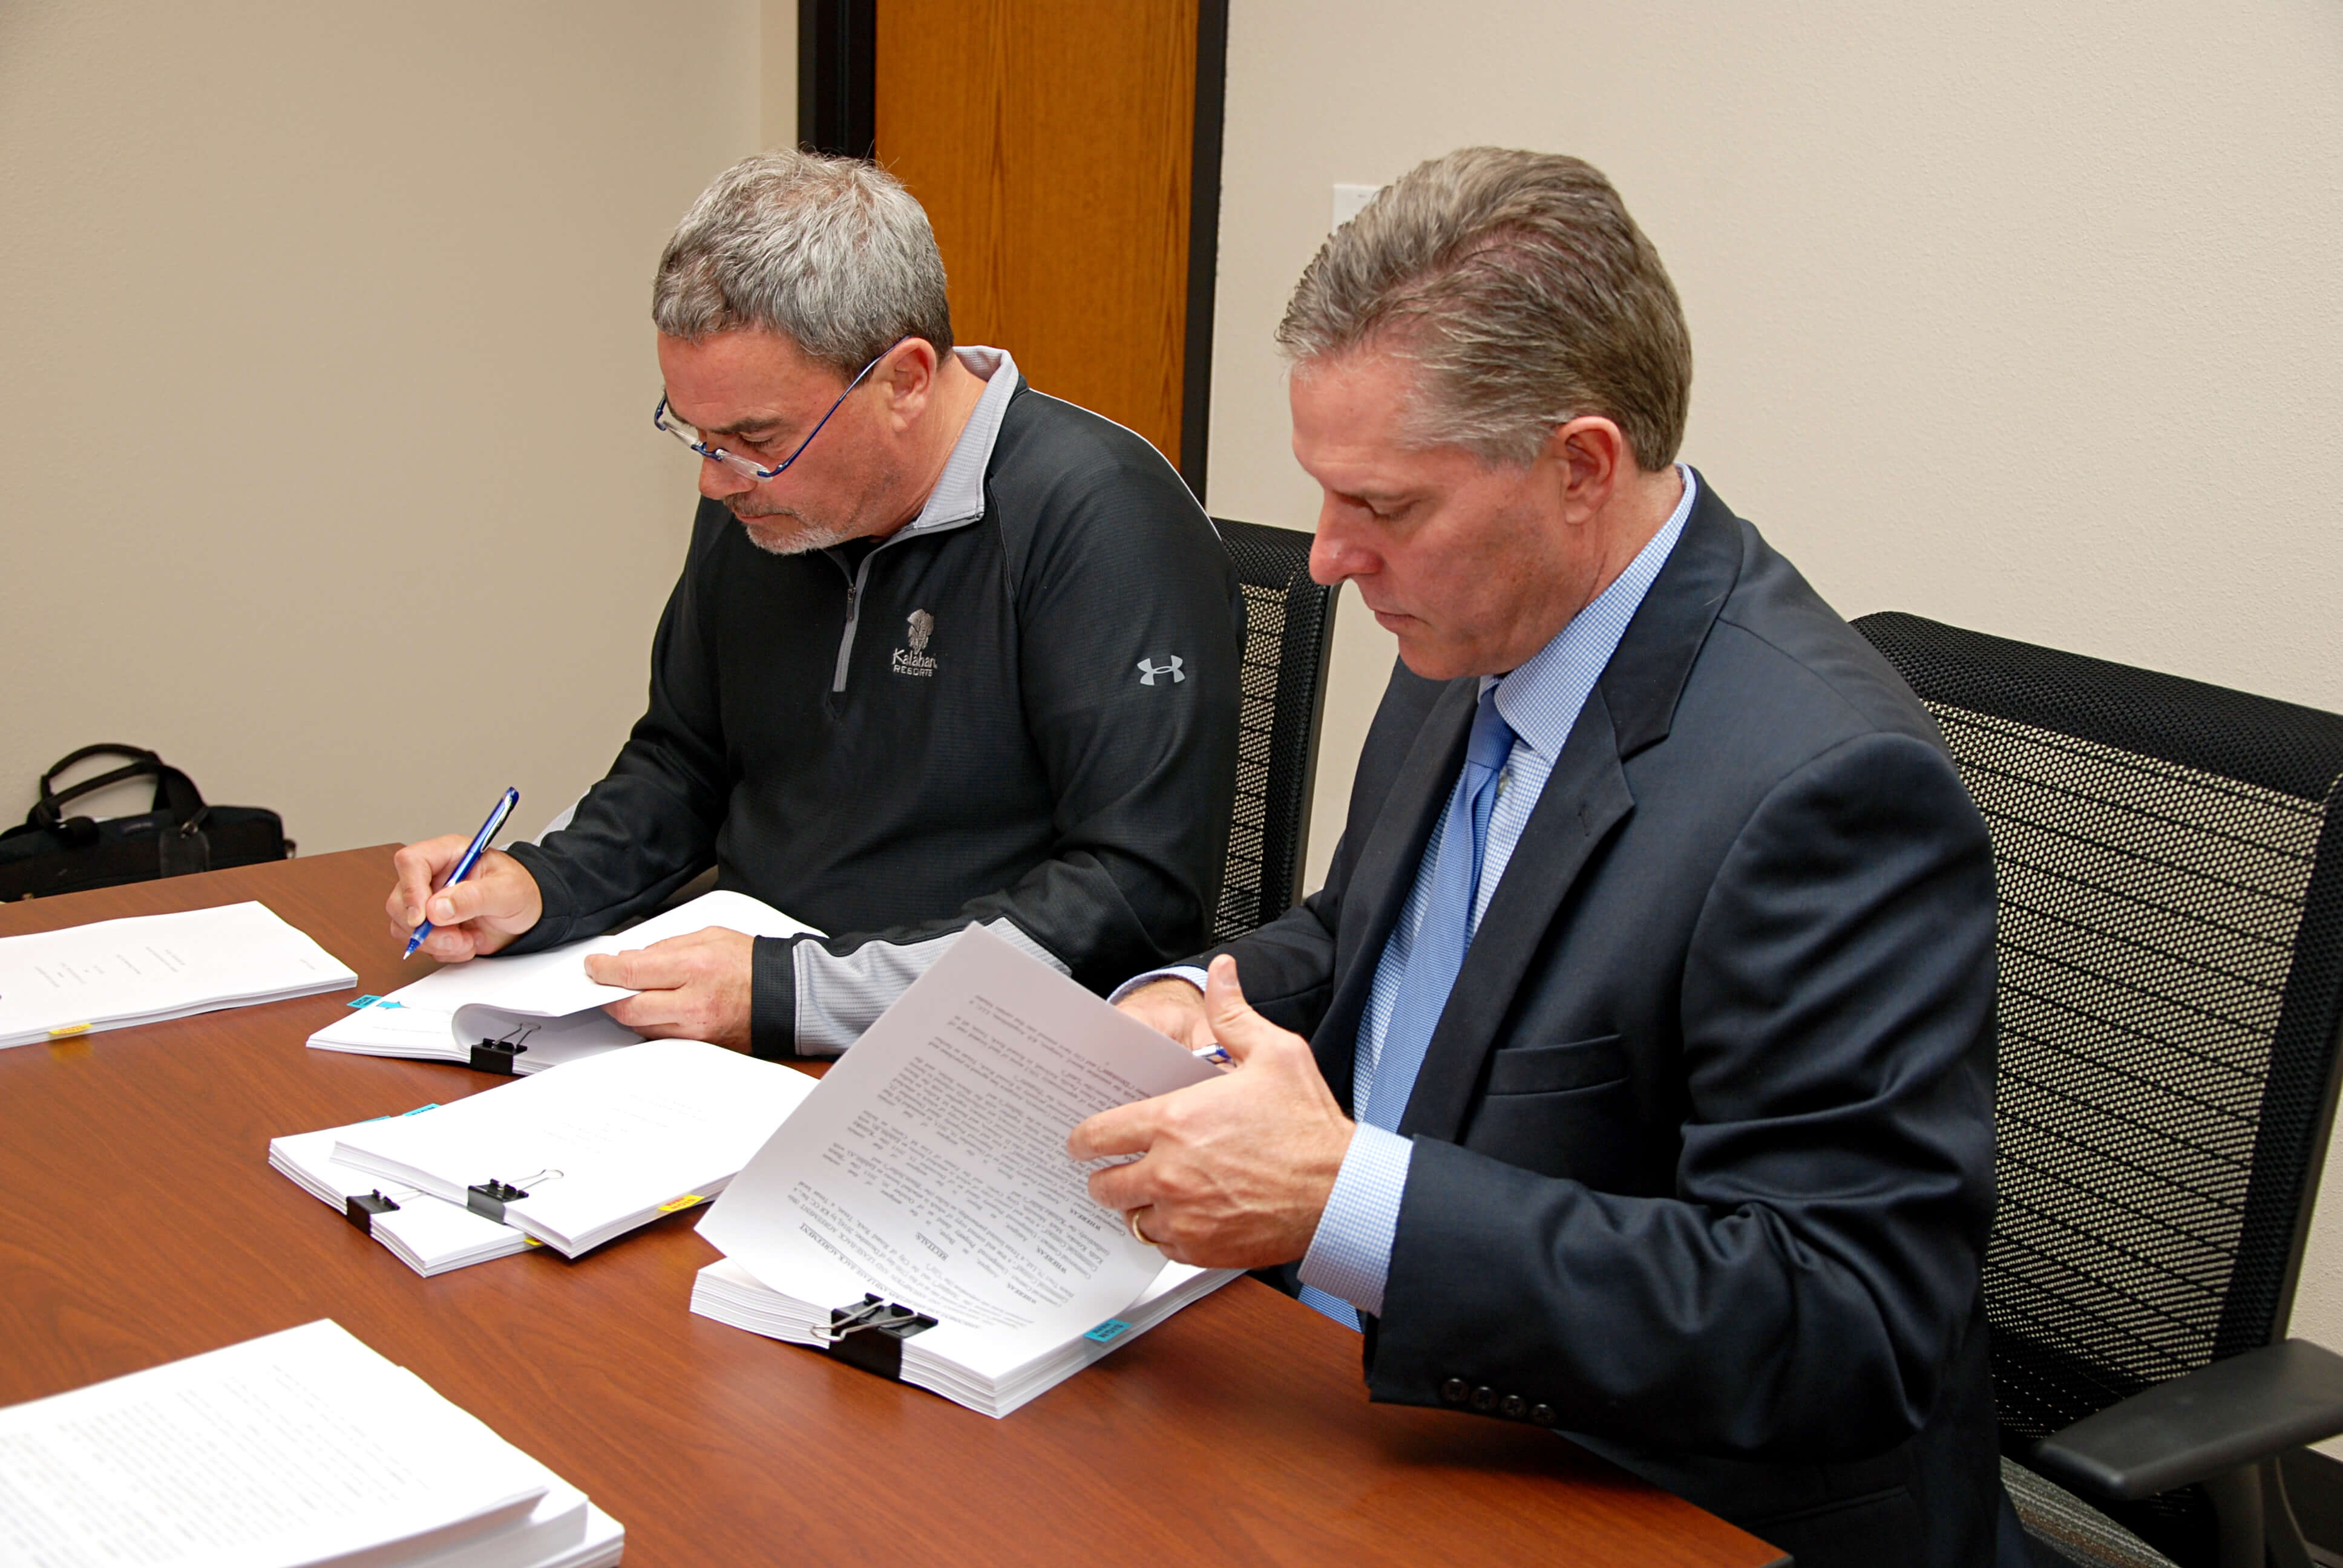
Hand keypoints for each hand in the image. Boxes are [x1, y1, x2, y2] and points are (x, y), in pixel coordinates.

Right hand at [386, 839, 542, 960]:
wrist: (530, 912)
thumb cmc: (522, 890)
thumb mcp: (507, 890)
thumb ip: (474, 897)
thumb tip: (436, 909)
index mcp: (448, 854)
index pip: (410, 862)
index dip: (410, 890)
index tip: (423, 918)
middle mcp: (432, 877)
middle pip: (400, 900)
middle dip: (425, 929)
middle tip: (456, 938)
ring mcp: (429, 902)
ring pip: (404, 927)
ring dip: (435, 943)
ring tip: (468, 941)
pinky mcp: (432, 925)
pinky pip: (420, 943)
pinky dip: (442, 951)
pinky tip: (467, 943)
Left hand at [584, 927, 754, 1051]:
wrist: (786, 995)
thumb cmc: (753, 965)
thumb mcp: (709, 937)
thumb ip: (668, 946)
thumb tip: (634, 957)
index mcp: (695, 968)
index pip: (632, 972)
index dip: (604, 969)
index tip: (595, 966)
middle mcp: (693, 1004)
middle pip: (628, 1007)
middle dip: (608, 995)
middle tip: (604, 983)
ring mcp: (695, 1030)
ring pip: (640, 1026)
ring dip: (628, 1010)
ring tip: (631, 993)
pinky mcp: (698, 1046)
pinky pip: (659, 1036)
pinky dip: (649, 1022)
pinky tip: (653, 1007)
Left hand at [1069, 955, 1353, 1268]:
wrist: (1341, 1192)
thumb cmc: (1309, 1126)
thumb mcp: (1276, 1053)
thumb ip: (1233, 1014)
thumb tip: (1221, 974)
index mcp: (1175, 1122)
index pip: (1097, 1135)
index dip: (1083, 1138)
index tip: (1083, 1141)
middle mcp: (1169, 1173)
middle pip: (1104, 1185)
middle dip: (1107, 1176)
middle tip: (1119, 1170)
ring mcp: (1184, 1217)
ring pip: (1132, 1219)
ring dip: (1140, 1206)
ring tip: (1159, 1193)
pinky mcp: (1202, 1250)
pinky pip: (1163, 1246)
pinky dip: (1169, 1233)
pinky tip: (1188, 1216)